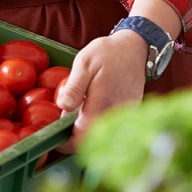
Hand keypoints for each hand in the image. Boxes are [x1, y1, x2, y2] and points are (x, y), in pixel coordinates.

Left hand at [54, 29, 146, 151]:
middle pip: (91, 140)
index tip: (56, 137)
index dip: (66, 143)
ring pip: (102, 134)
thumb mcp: (84, 63)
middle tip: (64, 123)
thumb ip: (74, 87)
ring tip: (77, 115)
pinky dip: (100, 123)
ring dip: (88, 131)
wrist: (135, 47)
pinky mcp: (130, 112)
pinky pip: (112, 126)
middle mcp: (114, 115)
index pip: (81, 138)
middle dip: (75, 138)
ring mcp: (124, 115)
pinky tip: (94, 109)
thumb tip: (63, 106)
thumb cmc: (108, 53)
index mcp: (100, 104)